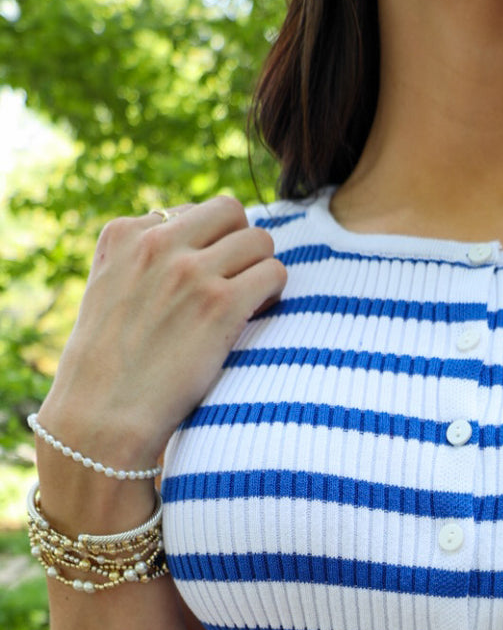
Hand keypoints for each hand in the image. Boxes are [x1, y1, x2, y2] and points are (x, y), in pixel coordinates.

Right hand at [40, 196, 286, 470]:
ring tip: (250, 302)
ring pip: (260, 239)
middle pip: (230, 211)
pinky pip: (274, 273)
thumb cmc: (107, 370)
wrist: (101, 417)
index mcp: (123, 234)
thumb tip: (193, 251)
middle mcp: (156, 243)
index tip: (204, 279)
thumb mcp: (109, 293)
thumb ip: (141, 264)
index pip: (190, 212)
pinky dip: (274, 292)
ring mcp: (189, 272)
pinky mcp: (220, 304)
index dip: (207, 245)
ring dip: (262, 268)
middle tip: (238, 283)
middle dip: (241, 244)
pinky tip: (256, 316)